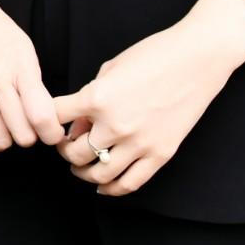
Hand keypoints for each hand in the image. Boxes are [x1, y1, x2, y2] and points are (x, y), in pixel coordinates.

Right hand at [0, 0, 63, 154]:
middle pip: (22, 135)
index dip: (52, 133)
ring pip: (0, 141)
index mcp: (19, 69)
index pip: (41, 117)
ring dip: (10, 139)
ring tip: (10, 125)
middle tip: (30, 124)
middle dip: (32, 135)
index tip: (53, 132)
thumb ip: (36, 87)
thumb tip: (45, 121)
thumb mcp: (26, 51)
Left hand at [55, 5, 244, 196]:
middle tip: (67, 147)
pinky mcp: (160, 154)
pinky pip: (129, 183)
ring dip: (84, 173)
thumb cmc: (153, 55)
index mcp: (97, 97)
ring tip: (82, 167)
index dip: (46, 121)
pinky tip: (104, 185)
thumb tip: (77, 126)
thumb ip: (89, 97)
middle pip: (74, 153)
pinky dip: (112, 189)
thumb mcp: (111, 68)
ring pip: (99, 174)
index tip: (50, 124)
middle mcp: (114, 124)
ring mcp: (139, 142)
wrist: (197, 59)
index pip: (54, 118)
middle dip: (65, 151)